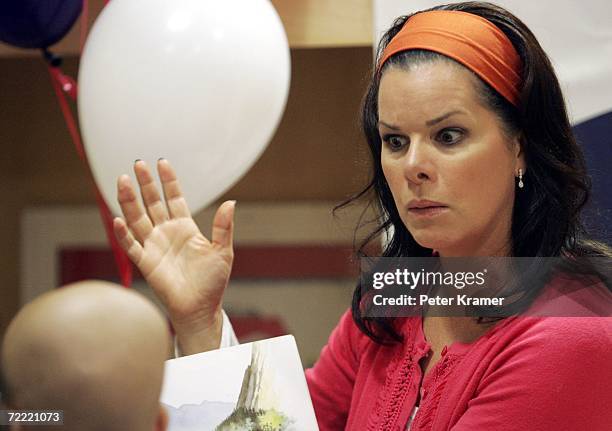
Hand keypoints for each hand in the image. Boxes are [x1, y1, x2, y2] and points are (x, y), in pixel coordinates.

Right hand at [113, 159, 235, 353]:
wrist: (200, 308)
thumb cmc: (212, 282)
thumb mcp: (223, 251)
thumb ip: (223, 227)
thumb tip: (231, 202)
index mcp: (185, 227)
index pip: (174, 198)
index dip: (168, 181)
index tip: (162, 162)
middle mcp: (167, 233)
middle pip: (152, 203)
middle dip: (145, 184)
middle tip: (137, 164)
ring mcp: (154, 246)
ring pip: (137, 218)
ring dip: (129, 200)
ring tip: (122, 180)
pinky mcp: (146, 262)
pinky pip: (131, 245)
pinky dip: (123, 233)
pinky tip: (118, 219)